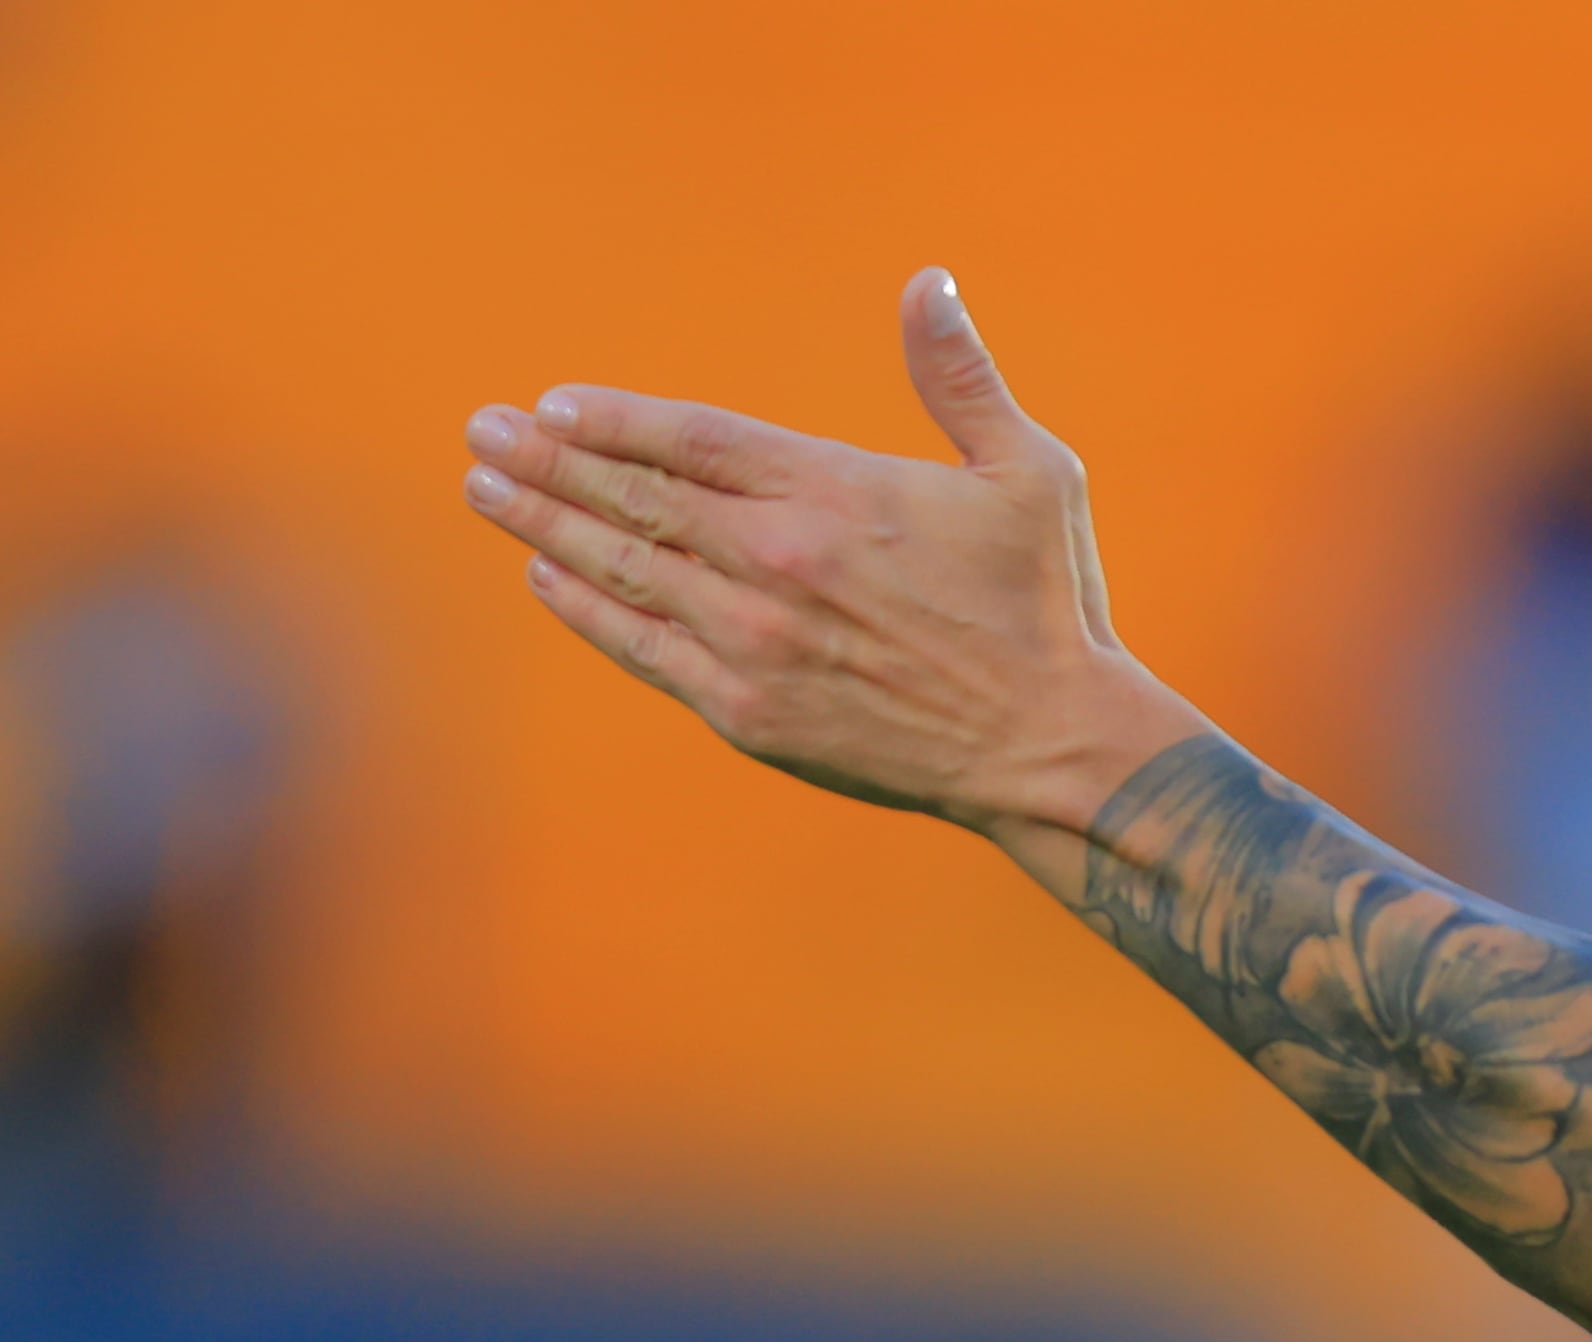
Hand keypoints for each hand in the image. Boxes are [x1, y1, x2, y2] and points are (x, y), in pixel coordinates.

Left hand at [460, 268, 1209, 835]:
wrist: (1051, 749)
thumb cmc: (1046, 607)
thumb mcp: (1030, 475)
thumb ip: (961, 380)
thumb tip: (928, 284)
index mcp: (834, 495)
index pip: (692, 440)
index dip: (614, 420)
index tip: (552, 404)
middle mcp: (777, 563)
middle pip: (634, 498)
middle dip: (547, 460)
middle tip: (482, 431)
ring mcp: (753, 642)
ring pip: (622, 569)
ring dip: (543, 524)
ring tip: (485, 488)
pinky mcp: (749, 712)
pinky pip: (643, 649)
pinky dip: (588, 608)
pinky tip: (549, 574)